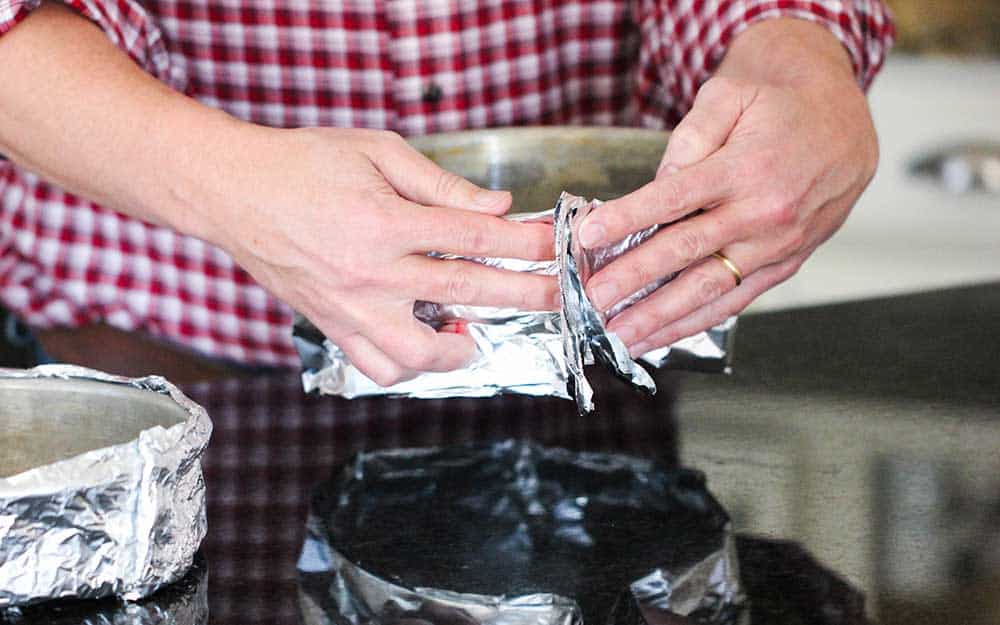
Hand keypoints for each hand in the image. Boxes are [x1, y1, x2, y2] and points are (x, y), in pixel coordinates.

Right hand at [204, 127, 557, 385]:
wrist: (233, 191)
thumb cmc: (303, 163)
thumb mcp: (377, 152)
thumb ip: (440, 183)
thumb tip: (496, 204)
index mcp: (384, 222)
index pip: (474, 237)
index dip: (523, 241)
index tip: (555, 245)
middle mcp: (369, 273)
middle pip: (464, 292)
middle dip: (522, 294)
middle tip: (558, 298)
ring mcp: (347, 308)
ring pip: (418, 354)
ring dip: (461, 350)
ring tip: (478, 334)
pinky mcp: (329, 326)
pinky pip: (376, 367)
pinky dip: (409, 367)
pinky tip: (426, 347)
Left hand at [577, 19, 877, 356]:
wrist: (843, 119)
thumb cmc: (781, 104)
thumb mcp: (732, 95)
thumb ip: (692, 135)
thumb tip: (661, 178)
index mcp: (745, 168)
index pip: (675, 198)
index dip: (629, 218)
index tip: (589, 235)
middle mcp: (763, 213)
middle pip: (686, 252)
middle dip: (635, 279)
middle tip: (594, 299)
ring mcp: (777, 245)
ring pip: (710, 289)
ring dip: (662, 317)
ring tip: (622, 335)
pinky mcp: (786, 265)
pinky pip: (737, 301)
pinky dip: (698, 322)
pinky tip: (664, 336)